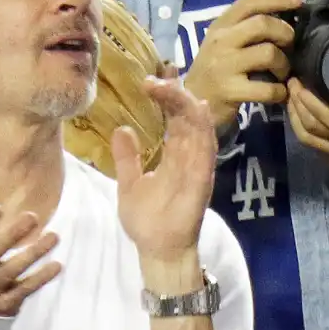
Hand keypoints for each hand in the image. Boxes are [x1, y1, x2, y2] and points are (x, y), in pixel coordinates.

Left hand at [113, 77, 215, 264]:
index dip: (166, 98)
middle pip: (187, 116)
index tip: (149, 83)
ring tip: (170, 86)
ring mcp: (197, 166)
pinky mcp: (203, 178)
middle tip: (156, 79)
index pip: (173, 118)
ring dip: (186, 104)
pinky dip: (203, 128)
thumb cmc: (147, 221)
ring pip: (199, 126)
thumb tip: (122, 129)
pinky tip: (196, 108)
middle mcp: (189, 157)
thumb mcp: (129, 184)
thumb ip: (127, 158)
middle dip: (175, 94)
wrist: (156, 250)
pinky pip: (207, 148)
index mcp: (174, 156)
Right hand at [183, 0, 302, 127]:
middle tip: (290, 47)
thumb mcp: (221, 45)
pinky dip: (279, 92)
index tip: (298, 2)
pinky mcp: (229, 91)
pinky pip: (267, 88)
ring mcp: (223, 66)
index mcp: (219, 27)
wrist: (190, 106)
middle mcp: (219, 42)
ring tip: (282, 74)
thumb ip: (244, 29)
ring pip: (268, 53)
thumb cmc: (213, 73)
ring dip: (284, 64)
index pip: (249, 2)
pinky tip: (278, 94)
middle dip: (285, 33)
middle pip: (263, 24)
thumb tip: (284, 17)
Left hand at [286, 46, 328, 178]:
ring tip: (290, 99)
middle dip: (297, 105)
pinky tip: (299, 117)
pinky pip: (314, 148)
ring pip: (308, 139)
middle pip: (312, 127)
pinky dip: (303, 131)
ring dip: (294, 118)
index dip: (309, 101)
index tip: (300, 81)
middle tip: (291, 85)